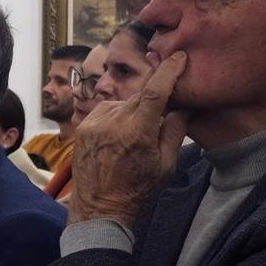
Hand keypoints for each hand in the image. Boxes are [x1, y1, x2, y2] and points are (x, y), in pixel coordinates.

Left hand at [68, 51, 188, 226]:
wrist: (100, 209)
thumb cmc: (137, 190)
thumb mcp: (166, 164)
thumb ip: (175, 130)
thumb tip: (183, 105)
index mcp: (137, 132)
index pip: (156, 90)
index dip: (169, 70)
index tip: (179, 57)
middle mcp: (113, 123)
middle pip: (139, 97)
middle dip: (151, 104)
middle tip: (154, 124)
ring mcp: (94, 124)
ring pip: (122, 104)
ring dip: (131, 113)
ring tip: (132, 140)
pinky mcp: (83, 128)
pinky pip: (105, 111)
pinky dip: (115, 118)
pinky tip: (117, 138)